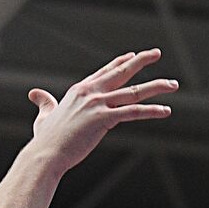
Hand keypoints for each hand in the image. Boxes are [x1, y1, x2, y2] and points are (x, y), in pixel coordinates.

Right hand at [28, 49, 177, 174]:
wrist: (46, 154)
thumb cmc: (46, 140)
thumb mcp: (44, 116)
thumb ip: (44, 103)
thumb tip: (35, 94)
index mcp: (80, 90)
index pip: (105, 71)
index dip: (121, 62)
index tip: (133, 55)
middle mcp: (90, 92)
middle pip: (122, 72)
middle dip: (141, 61)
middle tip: (157, 53)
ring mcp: (98, 104)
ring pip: (134, 91)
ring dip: (156, 87)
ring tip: (173, 84)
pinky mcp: (104, 119)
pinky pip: (133, 112)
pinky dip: (151, 111)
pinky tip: (165, 110)